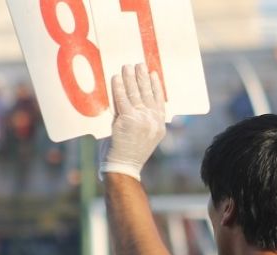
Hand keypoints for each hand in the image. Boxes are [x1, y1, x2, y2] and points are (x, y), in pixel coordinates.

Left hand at [99, 64, 165, 180]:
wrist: (124, 167)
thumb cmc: (130, 154)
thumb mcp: (144, 137)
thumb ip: (142, 121)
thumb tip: (135, 105)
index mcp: (160, 125)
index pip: (160, 100)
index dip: (156, 86)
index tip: (153, 74)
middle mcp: (153, 121)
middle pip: (148, 94)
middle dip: (143, 77)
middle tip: (139, 64)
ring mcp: (142, 120)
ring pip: (136, 94)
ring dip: (130, 78)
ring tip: (127, 66)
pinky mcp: (128, 120)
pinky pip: (122, 99)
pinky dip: (119, 87)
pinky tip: (116, 78)